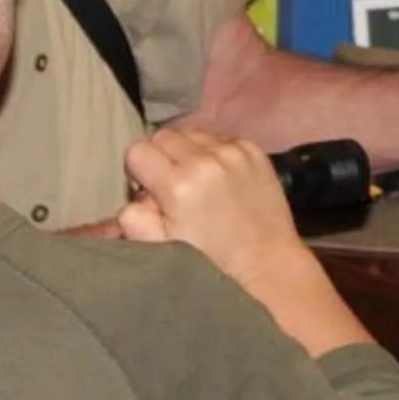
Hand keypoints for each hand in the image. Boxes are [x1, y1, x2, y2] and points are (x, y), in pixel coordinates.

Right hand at [117, 124, 304, 293]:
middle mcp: (206, 159)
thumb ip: (134, 220)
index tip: (151, 191)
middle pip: (163, 136)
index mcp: (179, 185)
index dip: (138, 171)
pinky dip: (214, 152)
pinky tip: (220, 178)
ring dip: (188, 152)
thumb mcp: (162, 248)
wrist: (266, 266)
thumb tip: (132, 197)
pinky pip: (220, 137)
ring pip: (192, 133)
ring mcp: (234, 151)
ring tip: (198, 181)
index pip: (137, 150)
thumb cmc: (210, 263)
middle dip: (161, 158)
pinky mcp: (254, 150)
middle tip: (173, 187)